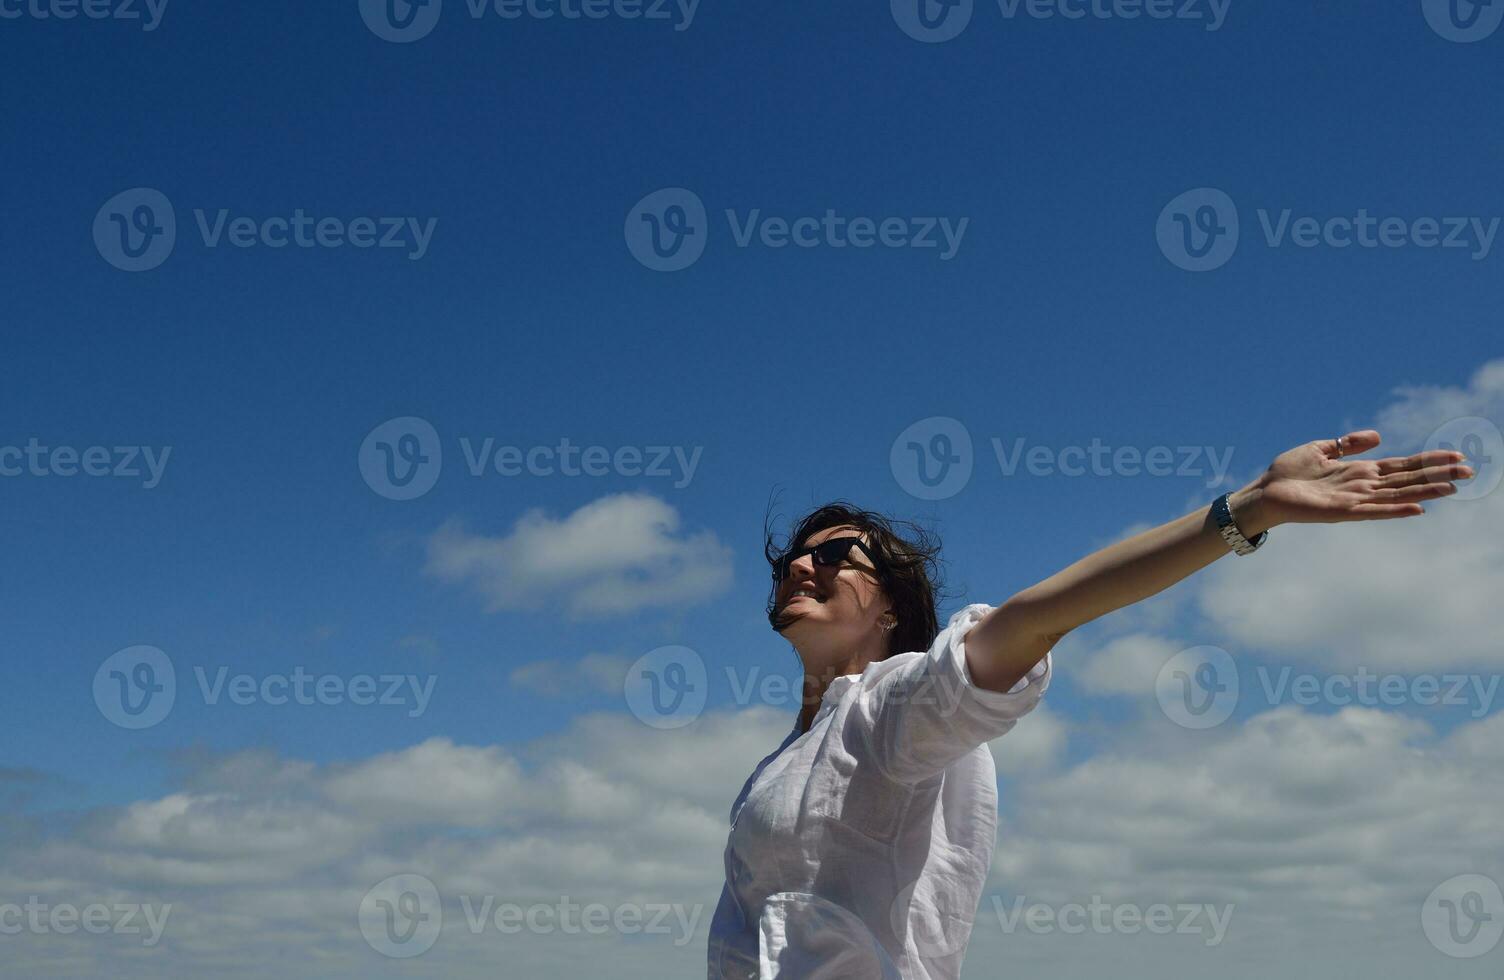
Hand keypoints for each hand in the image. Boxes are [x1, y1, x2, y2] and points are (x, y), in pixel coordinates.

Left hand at [1243, 429, 1473, 527]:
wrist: (1263, 492)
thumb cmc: (1288, 473)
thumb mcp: (1320, 449)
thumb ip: (1348, 443)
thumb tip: (1377, 436)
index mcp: (1360, 471)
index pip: (1402, 465)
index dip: (1429, 461)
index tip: (1457, 457)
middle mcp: (1362, 486)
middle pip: (1408, 479)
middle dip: (1438, 475)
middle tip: (1470, 471)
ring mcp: (1354, 500)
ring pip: (1397, 495)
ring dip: (1425, 491)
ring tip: (1453, 487)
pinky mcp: (1341, 511)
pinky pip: (1373, 511)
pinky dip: (1395, 509)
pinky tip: (1417, 508)